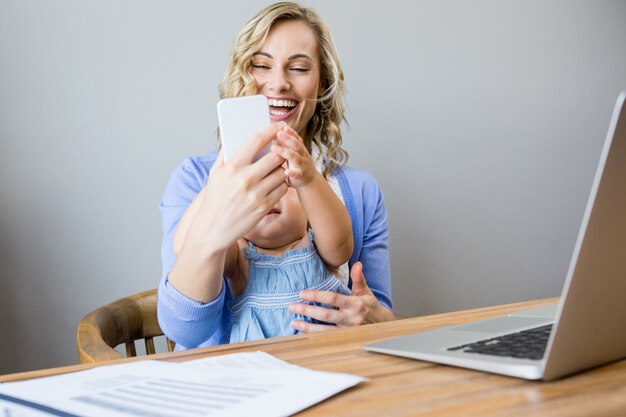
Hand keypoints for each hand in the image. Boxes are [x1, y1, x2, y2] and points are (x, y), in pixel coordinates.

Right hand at [192, 124, 287, 250]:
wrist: (212, 229)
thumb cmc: (214, 199)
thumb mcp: (215, 174)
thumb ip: (226, 155)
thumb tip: (234, 138)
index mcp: (233, 167)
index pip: (256, 140)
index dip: (271, 130)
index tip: (279, 126)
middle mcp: (246, 179)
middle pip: (275, 156)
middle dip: (279, 153)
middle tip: (280, 151)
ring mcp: (257, 193)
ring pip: (281, 172)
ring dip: (281, 169)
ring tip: (275, 170)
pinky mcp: (264, 207)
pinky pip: (282, 189)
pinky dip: (281, 184)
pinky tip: (275, 184)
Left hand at [271, 124, 317, 187]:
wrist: (310, 182)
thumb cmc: (297, 166)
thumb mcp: (293, 153)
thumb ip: (285, 145)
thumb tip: (271, 133)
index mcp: (300, 149)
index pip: (296, 138)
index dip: (291, 132)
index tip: (283, 126)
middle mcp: (302, 155)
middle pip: (297, 145)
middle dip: (288, 138)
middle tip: (278, 133)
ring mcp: (302, 165)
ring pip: (296, 157)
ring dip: (285, 152)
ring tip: (274, 148)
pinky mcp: (301, 176)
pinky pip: (297, 173)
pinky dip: (292, 172)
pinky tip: (286, 172)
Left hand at [288, 262, 394, 331]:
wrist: (382, 325)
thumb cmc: (370, 306)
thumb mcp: (365, 291)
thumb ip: (358, 278)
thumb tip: (357, 264)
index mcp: (356, 304)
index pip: (333, 298)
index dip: (316, 296)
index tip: (302, 294)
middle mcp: (351, 318)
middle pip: (325, 315)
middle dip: (307, 310)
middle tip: (292, 306)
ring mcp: (347, 331)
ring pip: (324, 329)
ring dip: (307, 326)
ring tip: (294, 321)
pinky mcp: (344, 339)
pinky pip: (326, 338)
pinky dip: (313, 335)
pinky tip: (302, 331)